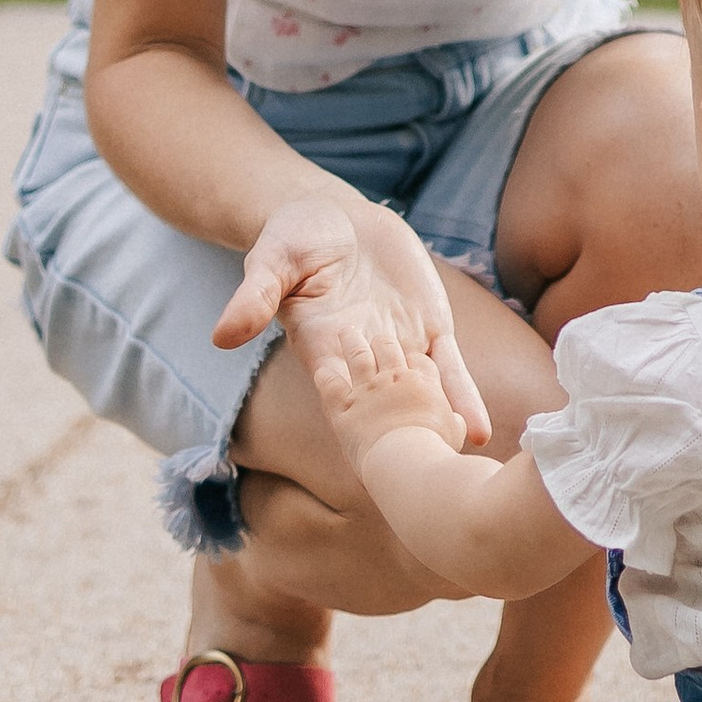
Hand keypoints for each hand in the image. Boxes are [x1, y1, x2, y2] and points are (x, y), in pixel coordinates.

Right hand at [210, 191, 490, 443]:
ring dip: (441, 428)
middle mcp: (363, 356)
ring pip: (423, 394)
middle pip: (384, 408)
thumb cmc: (293, 238)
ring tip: (463, 469)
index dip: (355, 423)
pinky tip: (482, 431)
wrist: (334, 216)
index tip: (369, 458)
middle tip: (427, 485)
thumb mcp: (270, 262)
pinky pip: (449, 366)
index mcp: (323, 347)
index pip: (339, 394)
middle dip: (403, 441)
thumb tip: (220, 336)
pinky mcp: (429, 326)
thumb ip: (254, 297)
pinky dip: (464, 395)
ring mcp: (400, 343)